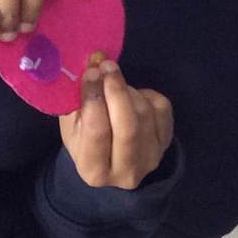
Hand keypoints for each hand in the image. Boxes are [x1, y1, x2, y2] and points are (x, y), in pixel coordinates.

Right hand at [59, 60, 174, 189]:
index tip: (91, 71)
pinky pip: (161, 108)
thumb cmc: (84, 140)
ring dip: (128, 90)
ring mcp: (151, 158)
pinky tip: (132, 95)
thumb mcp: (70, 125)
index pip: (97, 131)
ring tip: (113, 82)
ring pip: (145, 114)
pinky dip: (145, 94)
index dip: (94, 97)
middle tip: (108, 66)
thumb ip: (78, 99)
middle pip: (128, 127)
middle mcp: (126, 172)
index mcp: (93, 170)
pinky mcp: (167, 143)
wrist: (112, 160)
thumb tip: (94, 65)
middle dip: (117, 91)